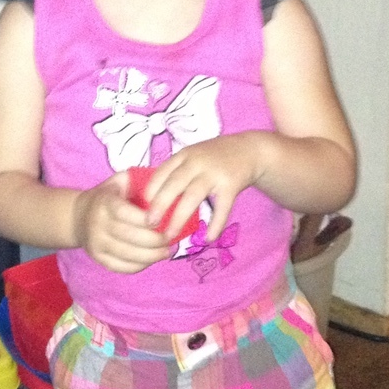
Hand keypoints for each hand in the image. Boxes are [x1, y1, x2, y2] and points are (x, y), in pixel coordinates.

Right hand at [73, 172, 174, 272]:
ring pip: (127, 254)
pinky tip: (152, 260)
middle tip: (171, 238)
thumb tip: (163, 186)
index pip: (125, 212)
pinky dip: (140, 266)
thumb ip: (137, 180)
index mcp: (104, 202)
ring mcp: (96, 243)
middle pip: (129, 236)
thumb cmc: (108, 197)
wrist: (78, 216)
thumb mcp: (118, 182)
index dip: (146, 219)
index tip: (164, 221)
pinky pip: (121, 267)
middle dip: (155, 240)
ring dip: (152, 256)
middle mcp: (98, 224)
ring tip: (167, 251)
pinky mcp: (98, 258)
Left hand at [137, 134, 264, 243]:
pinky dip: (215, 224)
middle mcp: (197, 162)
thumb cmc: (214, 158)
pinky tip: (207, 238)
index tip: (139, 210)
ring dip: (180, 217)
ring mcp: (215, 173)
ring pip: (193, 196)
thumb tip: (152, 202)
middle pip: (174, 184)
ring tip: (170, 235)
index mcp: (184, 155)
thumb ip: (176, 174)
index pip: (161, 173)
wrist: (249, 150)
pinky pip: (222, 207)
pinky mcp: (231, 184)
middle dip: (159, 205)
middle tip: (149, 225)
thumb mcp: (192, 157)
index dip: (149, 192)